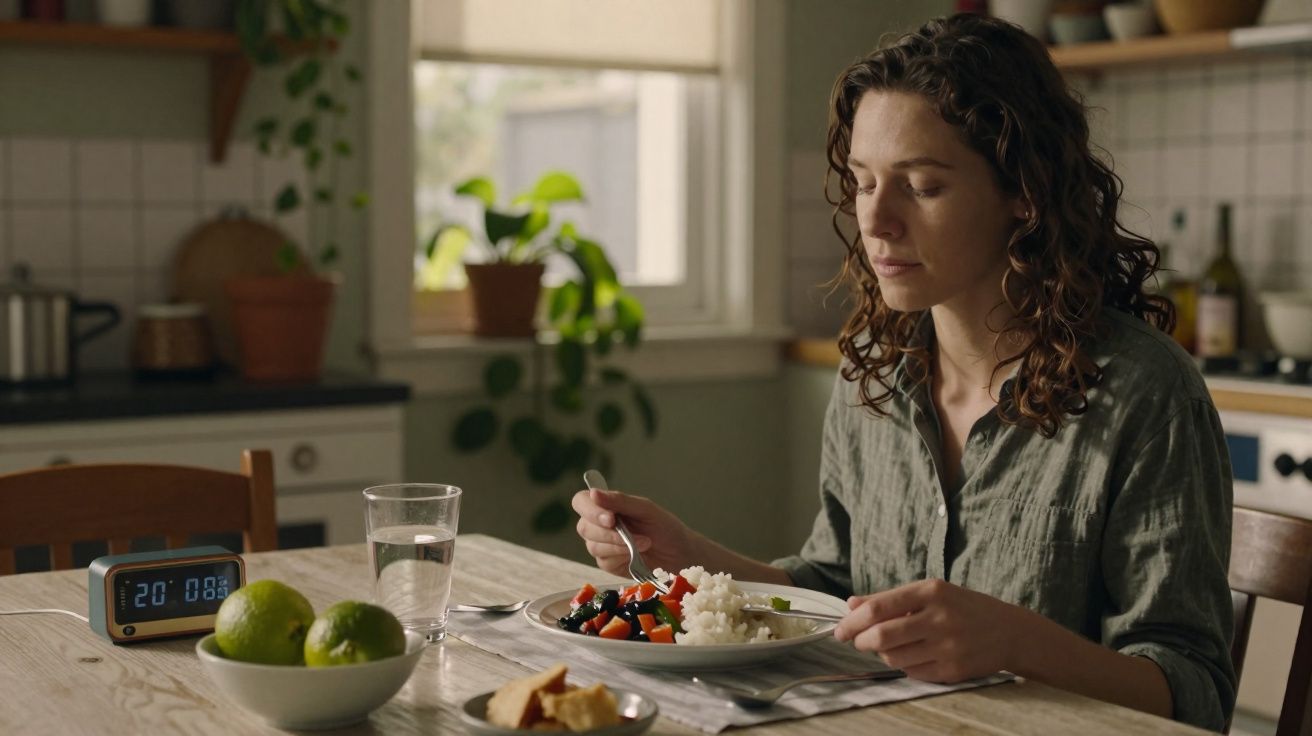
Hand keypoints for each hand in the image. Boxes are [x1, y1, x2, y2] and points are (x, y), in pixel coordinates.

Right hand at [571, 488, 696, 577]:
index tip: (610, 519)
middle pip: (584, 527)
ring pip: (593, 546)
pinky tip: (637, 554)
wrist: (680, 554)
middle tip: (633, 535)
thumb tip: (593, 493)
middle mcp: (599, 525)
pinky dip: (622, 557)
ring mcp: (602, 545)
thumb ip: (620, 501)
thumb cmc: (665, 527)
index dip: (590, 510)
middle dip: (608, 533)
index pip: (581, 502)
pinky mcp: (608, 563)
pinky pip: (605, 561)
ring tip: (644, 543)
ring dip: (619, 546)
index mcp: (606, 506)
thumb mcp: (645, 509)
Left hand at [833, 579, 1031, 682]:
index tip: (840, 629)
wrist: (1009, 631)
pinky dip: (903, 666)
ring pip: (894, 658)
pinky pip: (912, 673)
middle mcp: (940, 618)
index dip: (853, 621)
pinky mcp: (953, 670)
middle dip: (862, 641)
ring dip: (882, 654)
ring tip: (889, 646)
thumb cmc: (962, 607)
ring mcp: (948, 647)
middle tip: (858, 641)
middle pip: (882, 636)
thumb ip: (889, 599)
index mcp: (931, 592)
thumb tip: (851, 604)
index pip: (879, 608)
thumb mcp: (929, 593)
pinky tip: (912, 655)